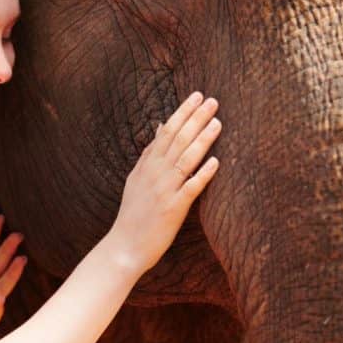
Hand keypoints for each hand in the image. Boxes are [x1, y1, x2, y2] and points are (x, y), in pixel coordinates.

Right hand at [106, 91, 220, 272]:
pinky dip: (202, 174)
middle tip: (213, 100)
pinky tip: (216, 161)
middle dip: (196, 118)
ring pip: (185, 159)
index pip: (166, 131)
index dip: (182, 112)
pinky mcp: (173, 209)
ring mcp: (164, 190)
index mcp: (147, 165)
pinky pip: (190, 188)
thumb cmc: (133, 213)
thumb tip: (159, 126)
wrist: (125, 246)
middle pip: (178, 139)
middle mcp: (155, 174)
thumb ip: (149, 153)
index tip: (196, 96)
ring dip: (202, 139)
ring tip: (217, 123)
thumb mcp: (136, 178)